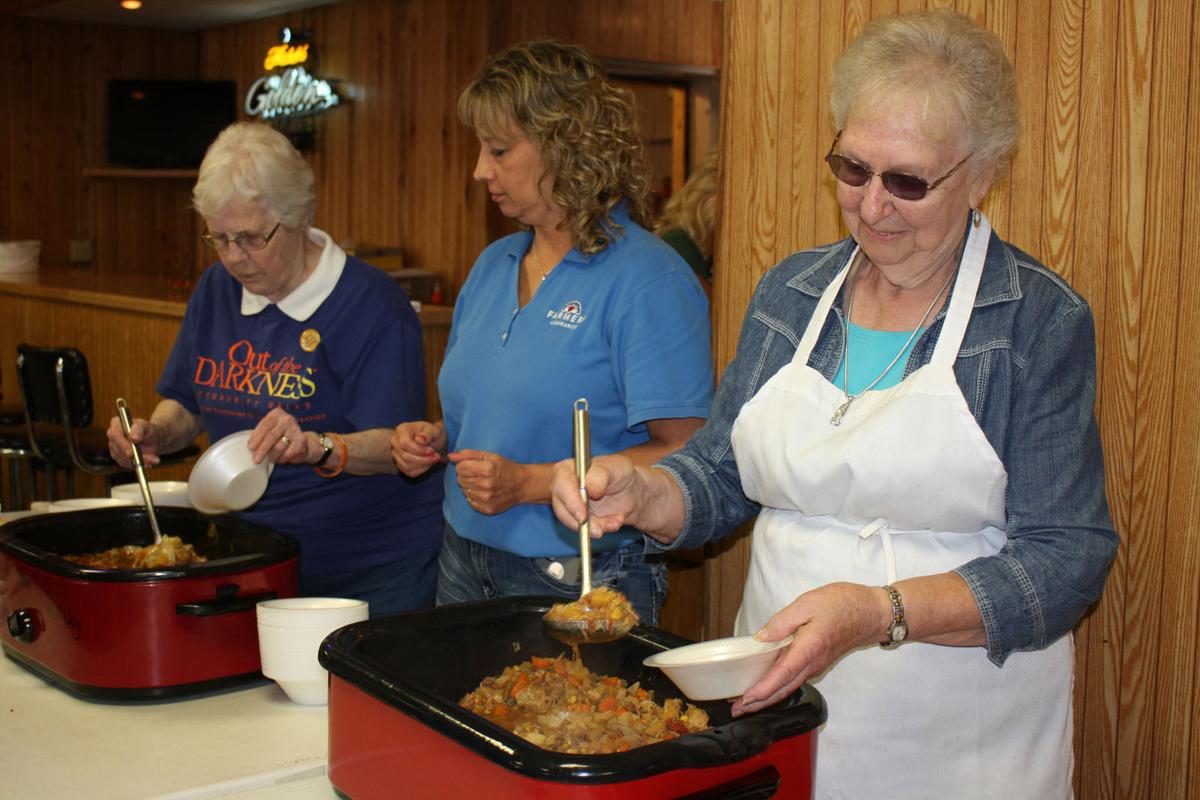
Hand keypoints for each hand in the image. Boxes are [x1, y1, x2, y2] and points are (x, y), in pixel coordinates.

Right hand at [106, 415, 163, 467]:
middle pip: (118, 449)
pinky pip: (126, 464)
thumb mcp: (146, 426)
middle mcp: (112, 436)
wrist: (153, 439)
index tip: (131, 453)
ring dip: (139, 462)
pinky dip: (138, 465)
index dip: (122, 445)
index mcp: (116, 424)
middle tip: (148, 461)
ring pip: (123, 459)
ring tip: (154, 460)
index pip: (115, 435)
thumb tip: (133, 438)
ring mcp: (114, 447)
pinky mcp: (118, 457)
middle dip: (133, 456)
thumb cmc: (148, 430)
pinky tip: (148, 463)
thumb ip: (139, 429)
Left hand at [247, 408, 309, 464]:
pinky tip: (281, 458)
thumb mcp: (270, 430)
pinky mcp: (301, 441)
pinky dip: (282, 459)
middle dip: (262, 450)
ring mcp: (295, 429)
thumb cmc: (281, 436)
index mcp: (277, 414)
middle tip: (256, 460)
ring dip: (272, 456)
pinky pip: (287, 453)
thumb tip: (250, 447)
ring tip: (271, 459)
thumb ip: (261, 434)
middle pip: (271, 436)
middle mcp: (287, 419)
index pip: (265, 425)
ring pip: (279, 447)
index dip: (256, 437)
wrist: (302, 442)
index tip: (250, 448)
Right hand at [390, 421, 445, 476]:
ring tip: (434, 459)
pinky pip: (409, 472)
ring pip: (406, 466)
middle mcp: (395, 442)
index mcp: (402, 430)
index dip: (419, 450)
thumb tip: (420, 440)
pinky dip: (421, 470)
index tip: (432, 450)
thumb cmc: (432, 433)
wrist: (433, 439)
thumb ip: (428, 434)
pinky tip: (428, 463)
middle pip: (405, 456)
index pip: (405, 444)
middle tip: (437, 457)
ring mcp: (396, 454)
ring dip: (423, 465)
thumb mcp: (433, 430)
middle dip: (423, 459)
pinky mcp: (400, 464)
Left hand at [448, 449, 529, 514]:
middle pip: (460, 480)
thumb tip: (450, 457)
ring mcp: (487, 499)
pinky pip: (470, 502)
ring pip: (464, 491)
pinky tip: (484, 493)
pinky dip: (474, 497)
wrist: (521, 485)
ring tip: (482, 484)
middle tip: (478, 475)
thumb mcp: (489, 456)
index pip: (460, 468)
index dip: (464, 465)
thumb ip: (467, 454)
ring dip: (470, 487)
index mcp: (487, 469)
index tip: (473, 466)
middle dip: (466, 476)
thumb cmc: (505, 468)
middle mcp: (486, 485)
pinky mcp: (487, 509)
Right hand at [550, 454, 639, 536]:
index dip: (571, 502)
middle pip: (562, 509)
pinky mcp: (578, 519)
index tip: (583, 516)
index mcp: (567, 470)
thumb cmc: (620, 472)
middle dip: (580, 523)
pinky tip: (615, 522)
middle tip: (598, 531)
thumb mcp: (616, 467)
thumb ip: (601, 475)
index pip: (562, 486)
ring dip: (596, 527)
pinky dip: (601, 529)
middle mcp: (564, 489)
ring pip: (574, 523)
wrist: (630, 490)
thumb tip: (590, 488)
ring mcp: (570, 506)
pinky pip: (584, 530)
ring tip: (616, 522)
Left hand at [731, 582, 889, 715]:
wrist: (872, 613)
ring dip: (767, 697)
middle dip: (759, 703)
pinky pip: (795, 680)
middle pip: (783, 689)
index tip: (745, 700)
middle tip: (736, 710)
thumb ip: (782, 621)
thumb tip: (762, 637)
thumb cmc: (844, 604)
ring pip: (789, 687)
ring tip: (746, 703)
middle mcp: (813, 663)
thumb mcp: (808, 603)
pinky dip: (778, 687)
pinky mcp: (818, 663)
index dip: (762, 690)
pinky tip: (767, 685)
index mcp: (808, 648)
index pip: (782, 675)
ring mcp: (816, 665)